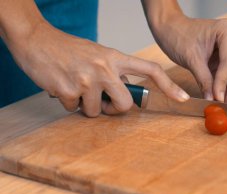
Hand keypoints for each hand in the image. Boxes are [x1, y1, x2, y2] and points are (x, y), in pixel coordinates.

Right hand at [7, 22, 188, 116]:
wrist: (37, 41)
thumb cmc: (69, 50)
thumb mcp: (98, 54)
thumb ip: (115, 72)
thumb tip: (126, 92)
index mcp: (115, 57)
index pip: (150, 70)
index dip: (168, 85)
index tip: (183, 97)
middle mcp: (105, 68)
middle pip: (126, 104)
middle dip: (114, 109)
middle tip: (102, 101)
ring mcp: (87, 79)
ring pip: (97, 111)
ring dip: (86, 105)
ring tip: (76, 87)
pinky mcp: (69, 90)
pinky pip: (74, 110)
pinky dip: (68, 103)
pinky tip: (62, 86)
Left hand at [148, 14, 226, 103]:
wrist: (170, 28)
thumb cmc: (178, 36)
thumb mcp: (191, 59)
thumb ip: (204, 80)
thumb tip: (213, 100)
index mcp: (226, 30)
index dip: (224, 82)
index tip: (218, 98)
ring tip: (225, 105)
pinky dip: (226, 84)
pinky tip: (222, 97)